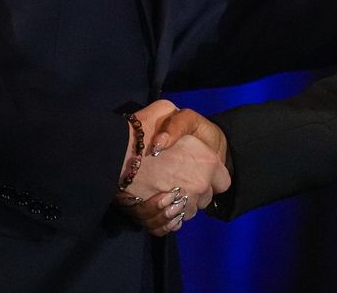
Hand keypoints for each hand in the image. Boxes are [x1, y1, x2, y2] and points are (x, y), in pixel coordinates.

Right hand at [119, 109, 229, 234]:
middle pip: (205, 198)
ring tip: (164, 193)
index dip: (212, 176)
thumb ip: (179, 122)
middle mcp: (199, 186)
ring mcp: (179, 205)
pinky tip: (157, 208)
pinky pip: (170, 225)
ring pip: (188, 213)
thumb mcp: (167, 110)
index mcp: (208, 162)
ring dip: (179, 205)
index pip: (223, 181)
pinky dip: (165, 220)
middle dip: (195, 191)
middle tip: (177, 179)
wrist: (113, 152)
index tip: (197, 170)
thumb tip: (177, 134)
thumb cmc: (144, 128)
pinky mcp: (160, 218)